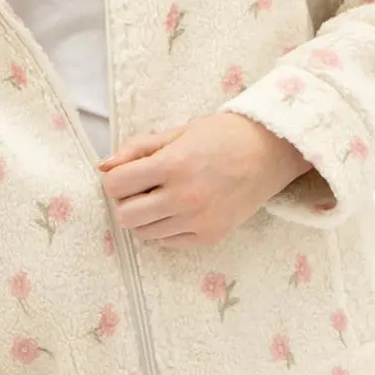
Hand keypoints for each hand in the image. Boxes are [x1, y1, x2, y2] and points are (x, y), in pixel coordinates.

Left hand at [96, 113, 312, 245]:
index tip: (127, 174)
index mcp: (173, 165)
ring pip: (144, 233)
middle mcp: (184, 197)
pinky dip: (166, 228)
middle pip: (125, 215)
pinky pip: (169, 242)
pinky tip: (180, 210)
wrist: (271, 151)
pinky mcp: (211, 235)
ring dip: (145, 217)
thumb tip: (103, 166)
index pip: (116, 185)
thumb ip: (138, 149)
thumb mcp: (178, 132)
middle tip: (142, 188)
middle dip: (126, 201)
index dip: (115, 179)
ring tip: (163, 198)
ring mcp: (199, 220)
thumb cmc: (223, 136)